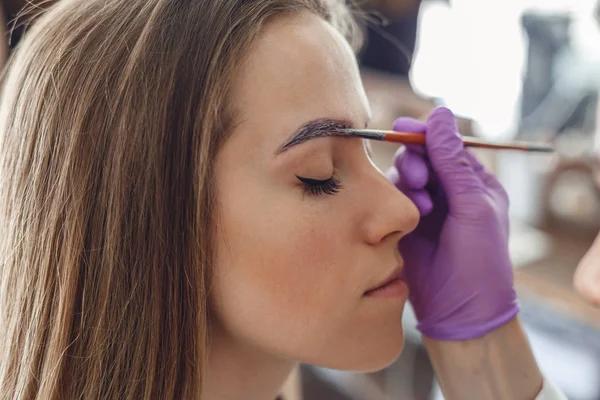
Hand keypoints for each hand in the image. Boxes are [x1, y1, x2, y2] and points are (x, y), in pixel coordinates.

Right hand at [386, 108, 517, 339]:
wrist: (461, 312)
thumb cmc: (480, 260)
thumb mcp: (472, 206)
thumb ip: (452, 161)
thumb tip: (439, 114)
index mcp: (474, 182)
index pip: (447, 145)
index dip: (426, 134)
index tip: (402, 128)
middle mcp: (449, 191)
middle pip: (422, 156)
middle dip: (416, 161)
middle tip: (418, 178)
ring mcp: (426, 208)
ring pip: (404, 176)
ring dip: (409, 184)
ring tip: (423, 207)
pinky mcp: (405, 224)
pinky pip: (392, 199)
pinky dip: (398, 202)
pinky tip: (412, 217)